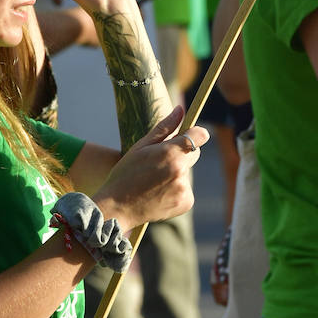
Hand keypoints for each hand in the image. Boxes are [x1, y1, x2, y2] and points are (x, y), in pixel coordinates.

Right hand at [94, 108, 209, 233]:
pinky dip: (176, 190)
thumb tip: (181, 108)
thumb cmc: (126, 173)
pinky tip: (158, 193)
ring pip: (186, 173)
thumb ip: (165, 127)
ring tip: (154, 181)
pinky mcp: (186, 203)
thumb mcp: (141, 146)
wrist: (117, 208)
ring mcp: (184, 188)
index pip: (200, 135)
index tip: (189, 135)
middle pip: (194, 154)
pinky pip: (186, 190)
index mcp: (170, 153)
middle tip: (159, 162)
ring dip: (176, 173)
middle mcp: (180, 170)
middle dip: (181, 154)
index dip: (196, 133)